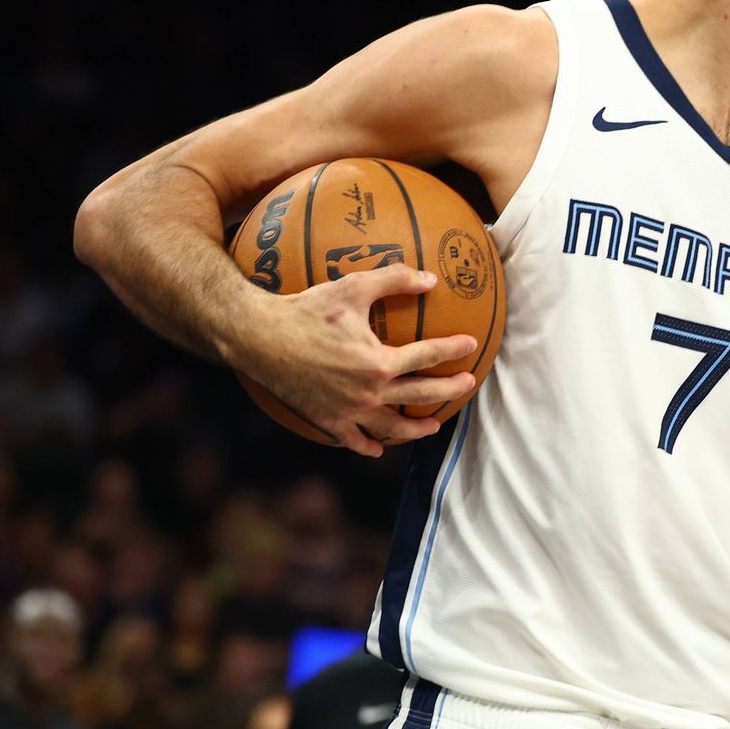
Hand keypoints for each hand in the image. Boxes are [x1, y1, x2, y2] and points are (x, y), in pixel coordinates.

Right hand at [234, 265, 478, 456]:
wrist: (259, 338)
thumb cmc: (307, 309)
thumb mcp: (353, 287)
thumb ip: (395, 280)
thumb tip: (431, 279)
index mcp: (379, 362)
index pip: (429, 356)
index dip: (453, 349)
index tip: (470, 344)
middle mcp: (369, 392)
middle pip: (421, 396)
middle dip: (449, 390)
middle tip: (467, 384)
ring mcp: (349, 411)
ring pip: (393, 427)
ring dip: (417, 428)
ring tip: (434, 425)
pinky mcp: (328, 421)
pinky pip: (353, 441)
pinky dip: (369, 447)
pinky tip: (379, 449)